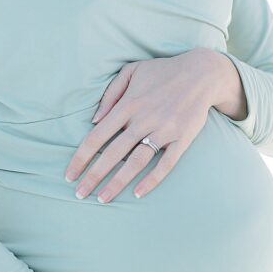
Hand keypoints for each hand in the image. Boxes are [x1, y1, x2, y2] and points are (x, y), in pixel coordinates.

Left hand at [64, 49, 226, 202]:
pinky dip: (152, 179)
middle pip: (113, 154)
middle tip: (80, 194)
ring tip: (103, 199)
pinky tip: (138, 193)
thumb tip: (94, 120)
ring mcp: (164, 130)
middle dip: (94, 176)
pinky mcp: (183, 138)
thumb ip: (110, 94)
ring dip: (118, 182)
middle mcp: (144, 119)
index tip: (69, 174)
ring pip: (136, 162)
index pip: (97, 137)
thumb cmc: (161, 72)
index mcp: (127, 105)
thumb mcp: (130, 72)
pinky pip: (166, 164)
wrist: (202, 73)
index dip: (81, 158)